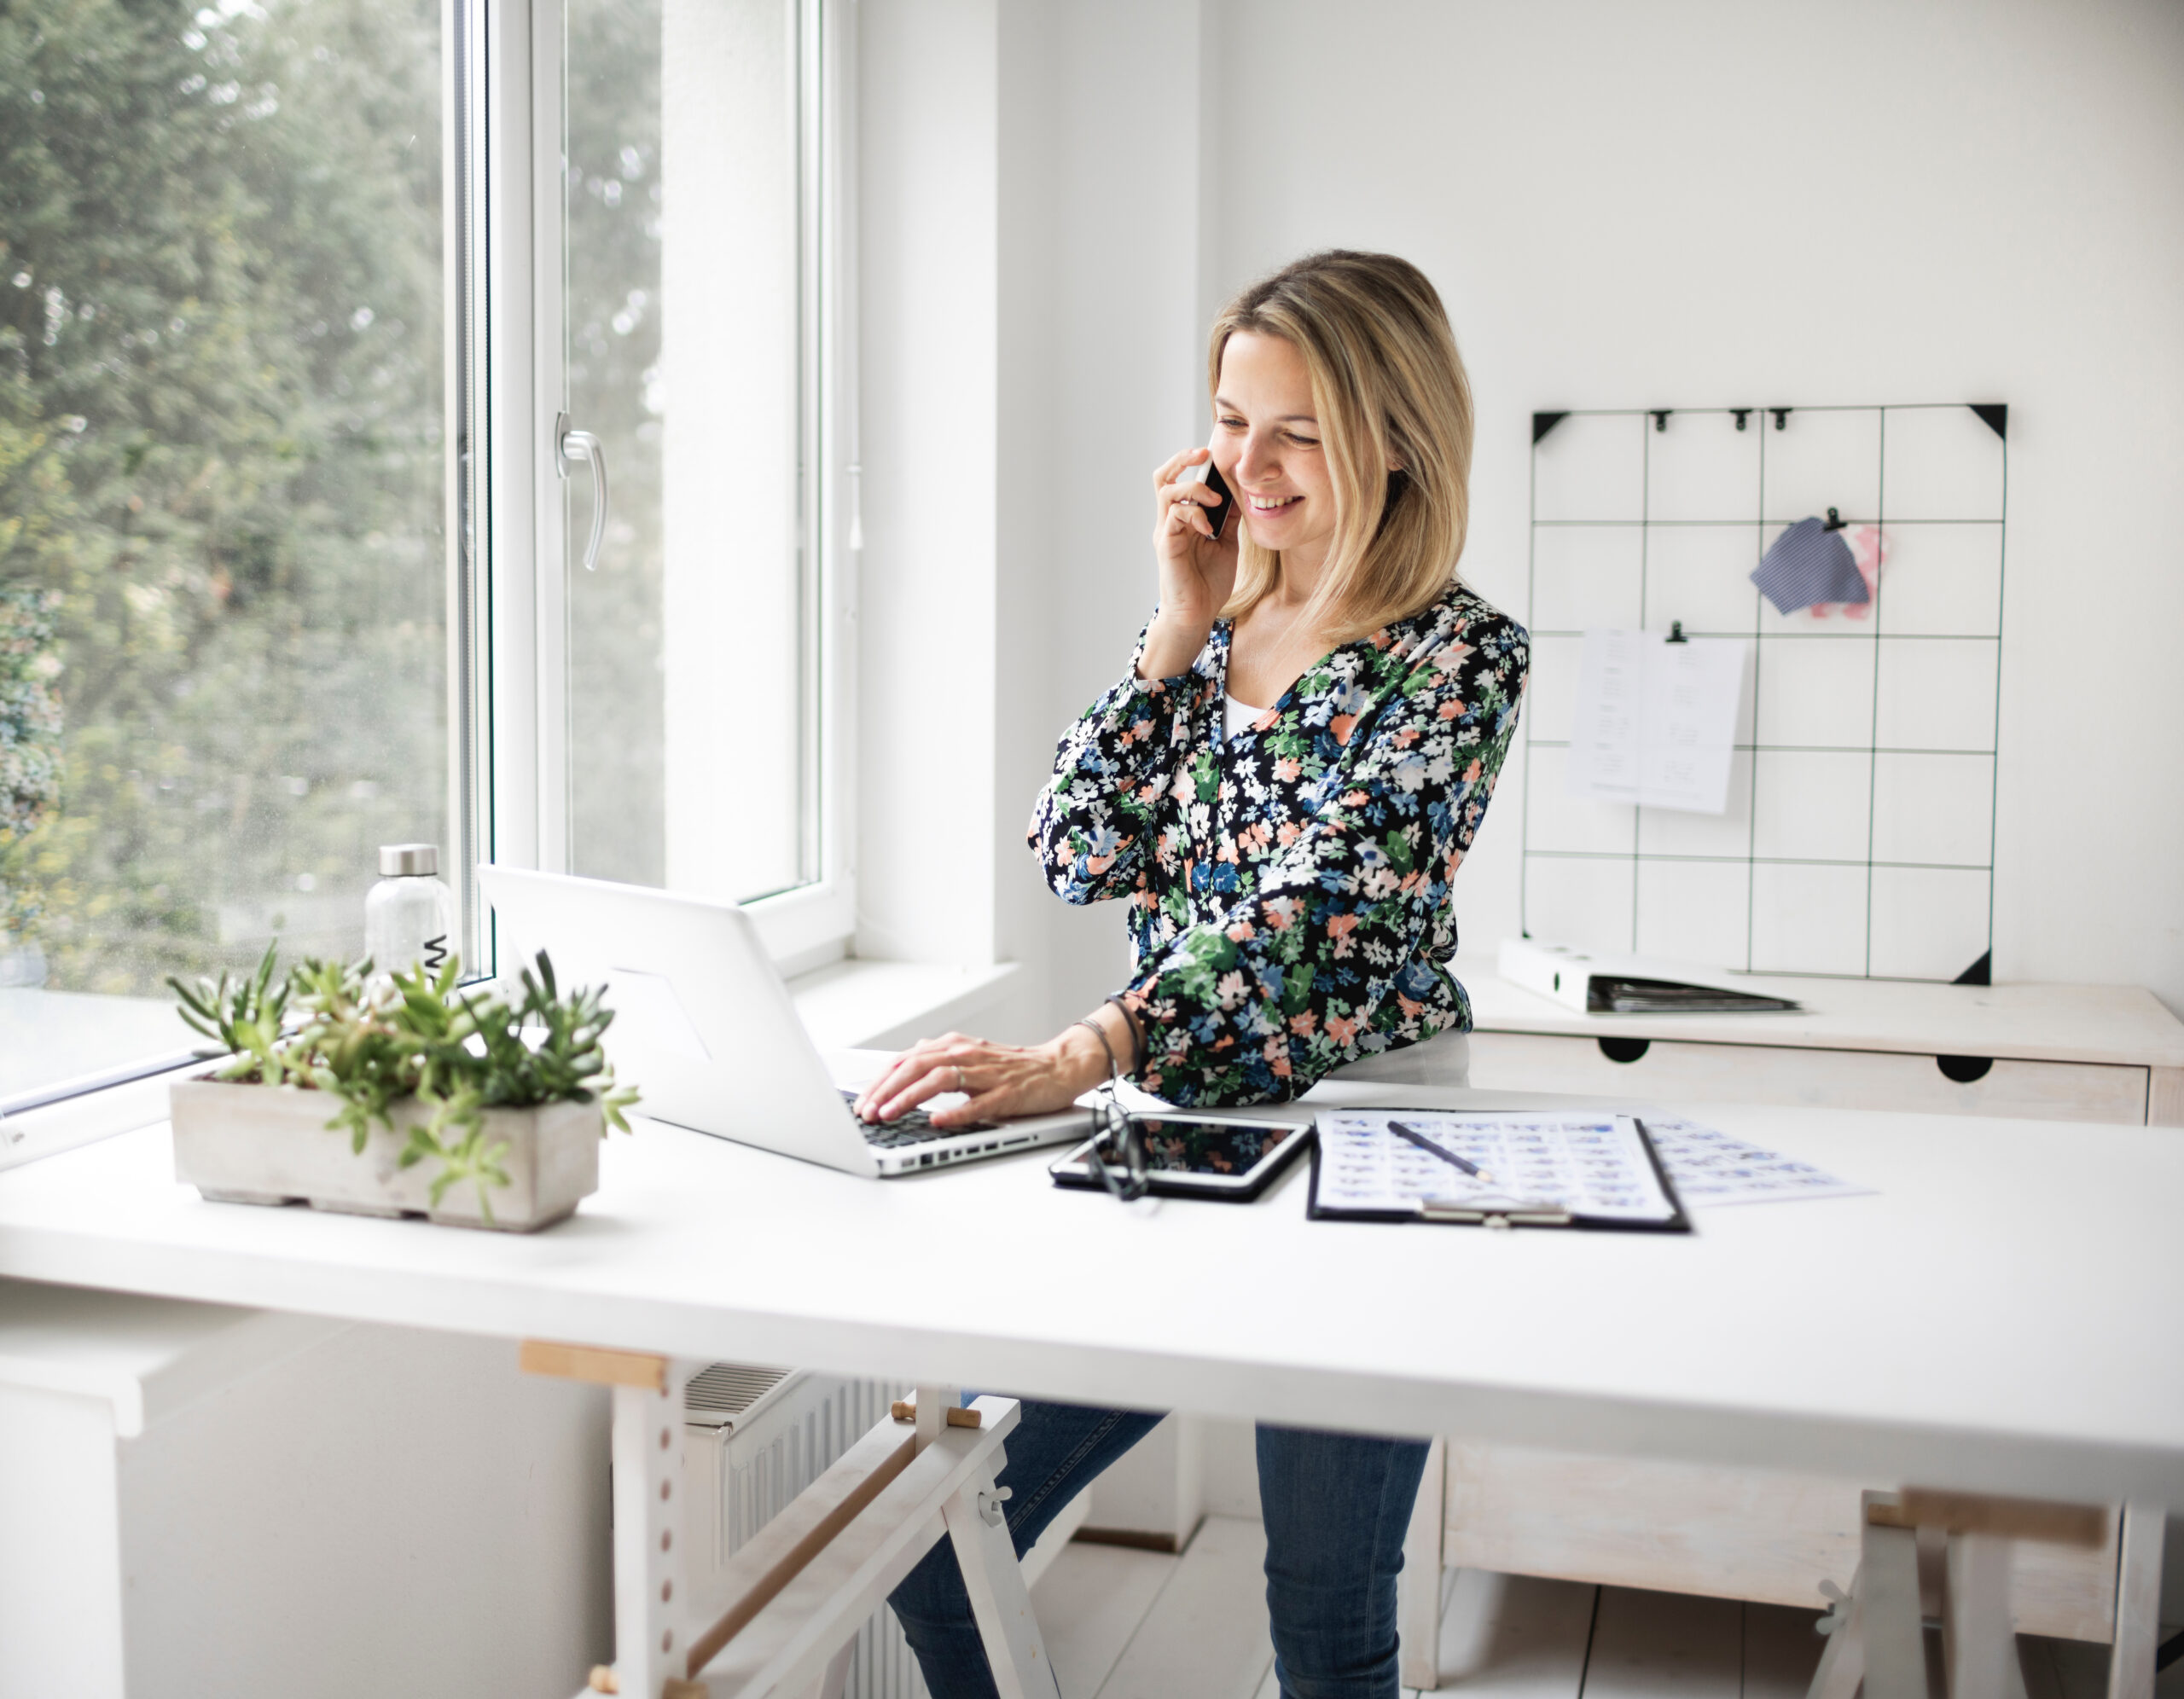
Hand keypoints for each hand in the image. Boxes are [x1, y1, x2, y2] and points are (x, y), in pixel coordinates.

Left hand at [854, 1026, 1111, 1130]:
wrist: (1058, 1066)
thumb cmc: (1012, 1067)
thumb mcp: (969, 1056)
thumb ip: (938, 1058)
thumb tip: (906, 1060)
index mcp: (954, 1046)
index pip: (906, 1060)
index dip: (880, 1081)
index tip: (862, 1103)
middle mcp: (967, 1055)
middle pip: (916, 1066)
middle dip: (886, 1090)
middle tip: (867, 1112)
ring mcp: (987, 1074)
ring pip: (939, 1079)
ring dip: (910, 1097)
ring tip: (890, 1114)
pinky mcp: (1007, 1094)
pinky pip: (978, 1103)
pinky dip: (955, 1113)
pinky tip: (937, 1122)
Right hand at [1142, 445, 1240, 680]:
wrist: (1197, 615)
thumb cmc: (1208, 584)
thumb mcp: (1227, 544)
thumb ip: (1228, 520)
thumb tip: (1239, 495)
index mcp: (1182, 520)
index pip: (1178, 480)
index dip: (1191, 462)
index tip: (1214, 455)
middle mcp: (1169, 522)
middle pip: (1163, 476)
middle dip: (1182, 459)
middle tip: (1204, 455)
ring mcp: (1165, 532)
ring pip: (1167, 490)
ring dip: (1194, 489)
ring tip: (1215, 500)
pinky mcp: (1166, 545)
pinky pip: (1173, 515)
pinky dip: (1193, 512)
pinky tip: (1208, 525)